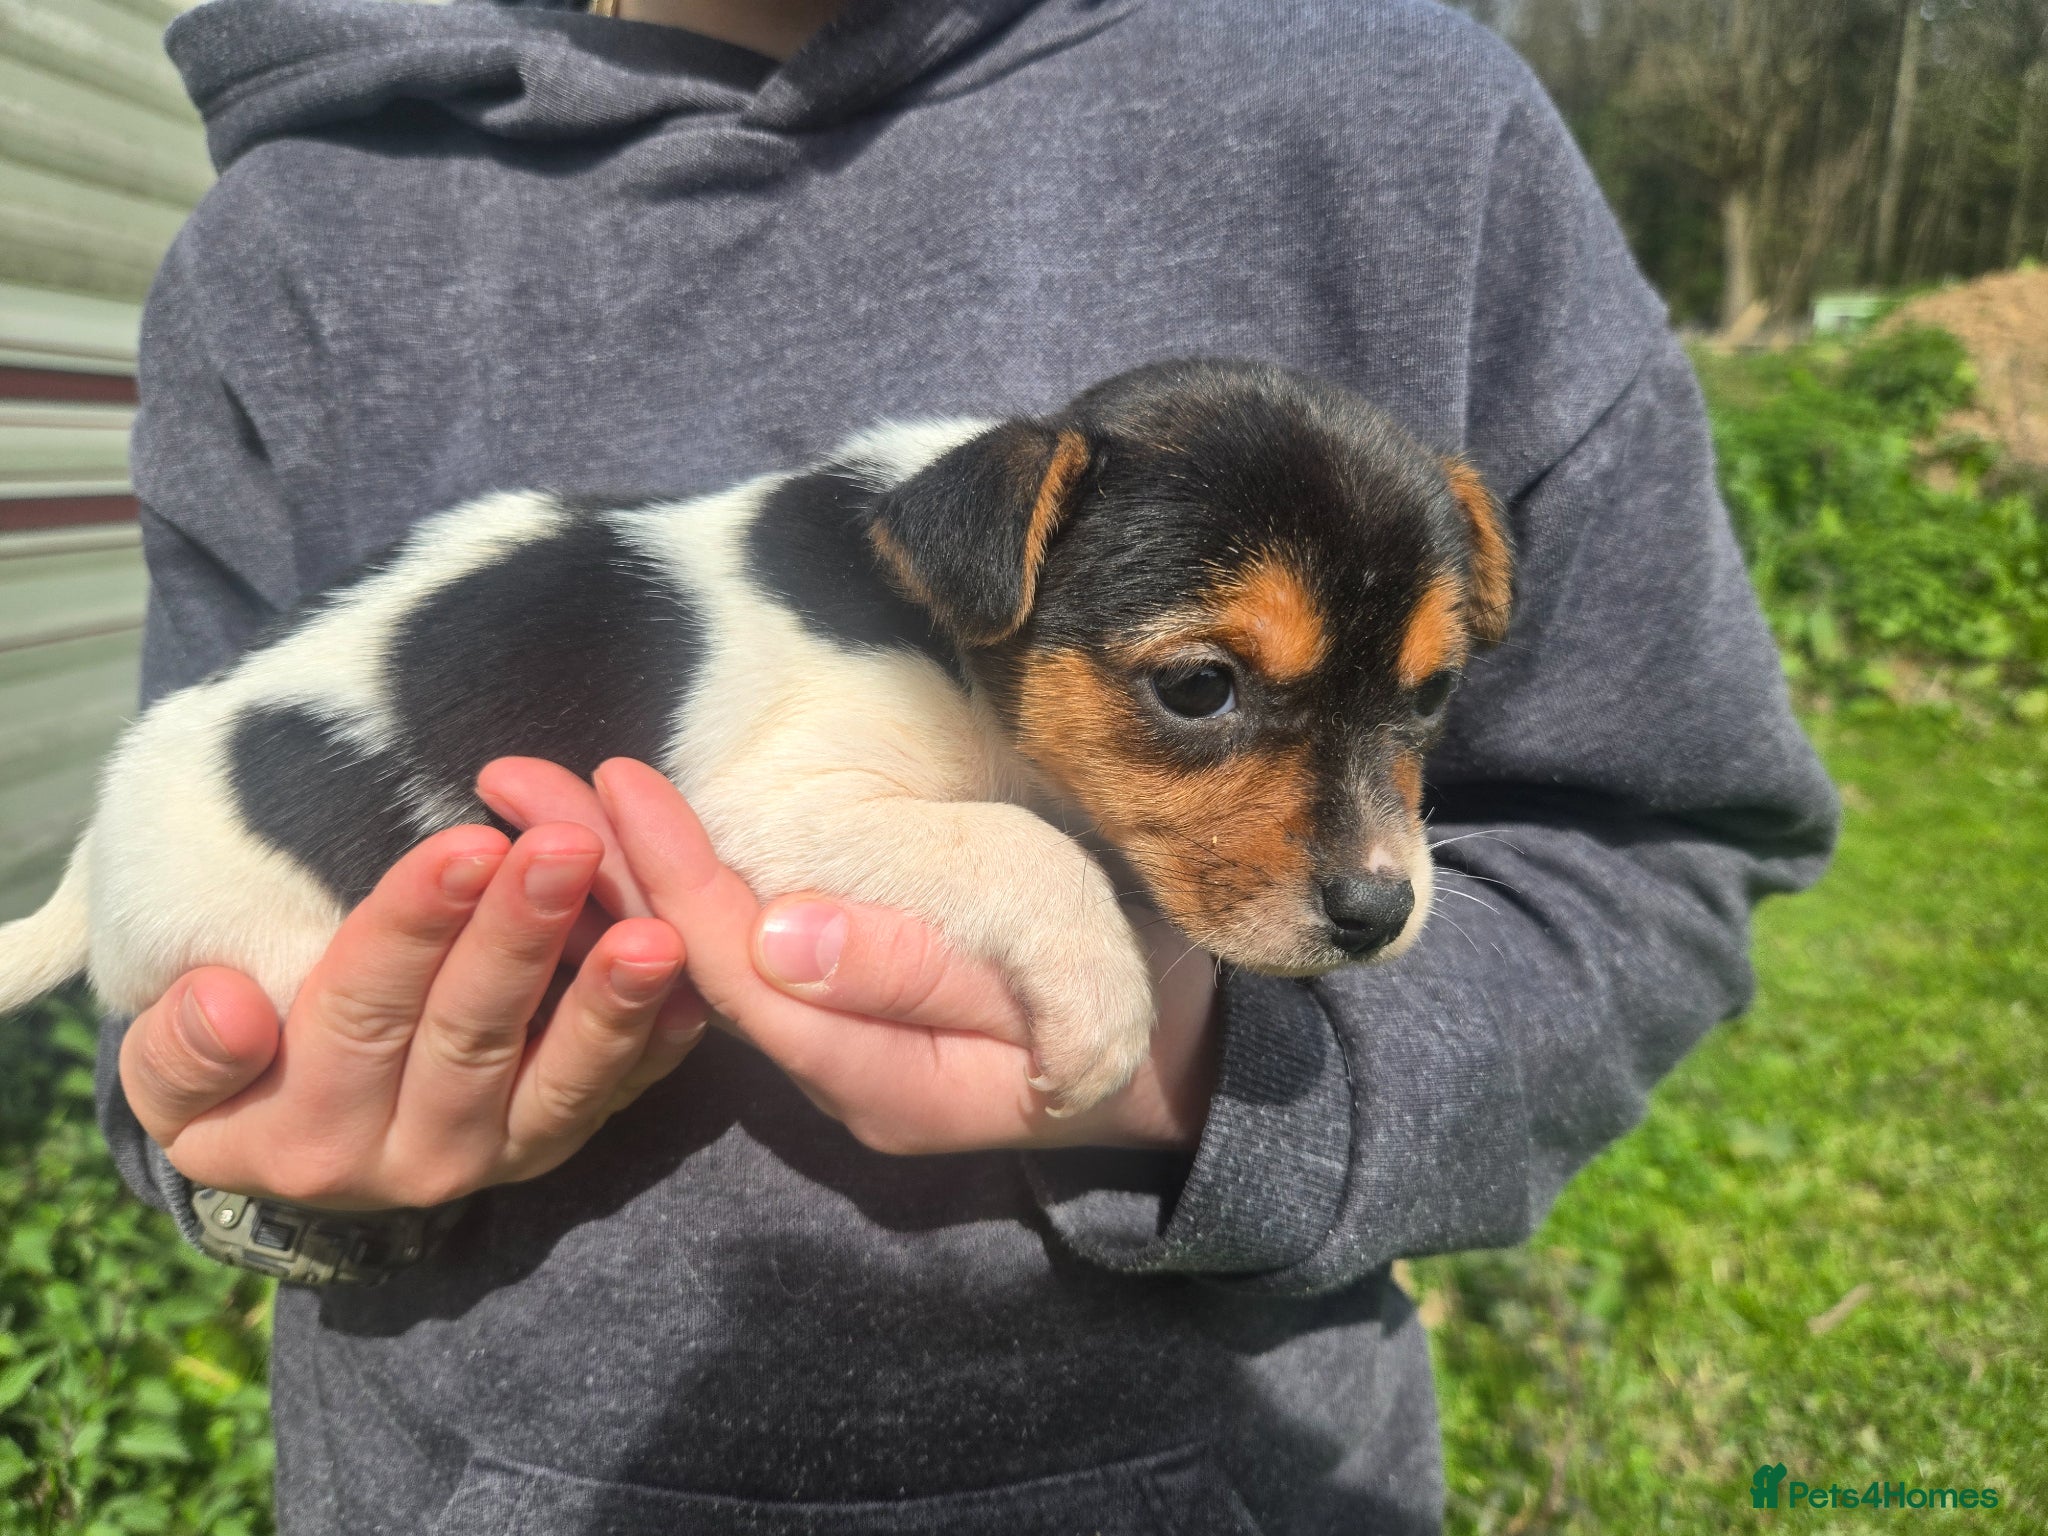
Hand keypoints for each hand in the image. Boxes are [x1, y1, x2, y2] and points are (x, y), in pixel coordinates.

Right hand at [121, 822, 706, 1210]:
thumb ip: (181, 1049)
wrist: (308, 1153)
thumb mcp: (175, 1080)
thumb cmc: (242, 1078)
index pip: (363, 1011)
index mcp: (307, 1132)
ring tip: (657, 931)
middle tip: (568, 847)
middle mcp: (414, 1156)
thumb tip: (226, 1007)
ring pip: (563, 1076)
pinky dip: (661, 1040)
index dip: (413, 926)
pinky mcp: (565, 1140)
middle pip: (472, 1033)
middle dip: (522, 935)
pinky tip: (696, 983)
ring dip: (610, 998)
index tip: (466, 843)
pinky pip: (623, 1094)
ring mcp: (504, 1155)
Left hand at [476, 757, 1222, 1154]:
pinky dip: (675, 891)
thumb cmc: (1139, 997)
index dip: (673, 883)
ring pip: (709, 964)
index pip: (746, 979)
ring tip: (534, 795)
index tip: (611, 782)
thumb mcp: (1056, 973)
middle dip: (604, 874)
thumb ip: (915, 969)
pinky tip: (619, 842)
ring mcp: (839, 1051)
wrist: (1188, 1053)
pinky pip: (741, 954)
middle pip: (699, 975)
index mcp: (880, 1082)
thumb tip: (775, 935)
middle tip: (507, 777)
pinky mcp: (847, 1016)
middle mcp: (836, 1076)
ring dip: (620, 876)